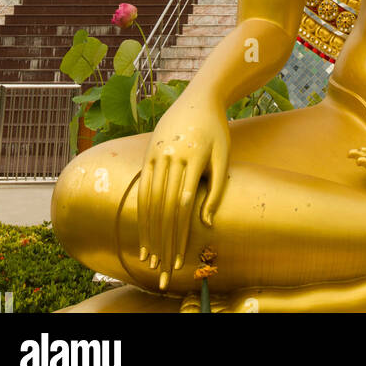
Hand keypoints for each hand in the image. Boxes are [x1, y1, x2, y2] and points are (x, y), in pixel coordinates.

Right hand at [137, 97, 229, 290]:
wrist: (199, 99)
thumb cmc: (216, 130)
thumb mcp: (223, 156)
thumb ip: (216, 189)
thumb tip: (205, 222)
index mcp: (192, 157)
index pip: (182, 204)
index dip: (180, 234)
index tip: (180, 257)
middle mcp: (171, 157)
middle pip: (164, 207)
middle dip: (163, 240)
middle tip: (163, 267)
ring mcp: (157, 155)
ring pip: (150, 200)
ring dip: (149, 231)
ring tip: (151, 257)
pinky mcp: (148, 154)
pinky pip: (143, 188)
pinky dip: (142, 212)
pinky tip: (143, 230)